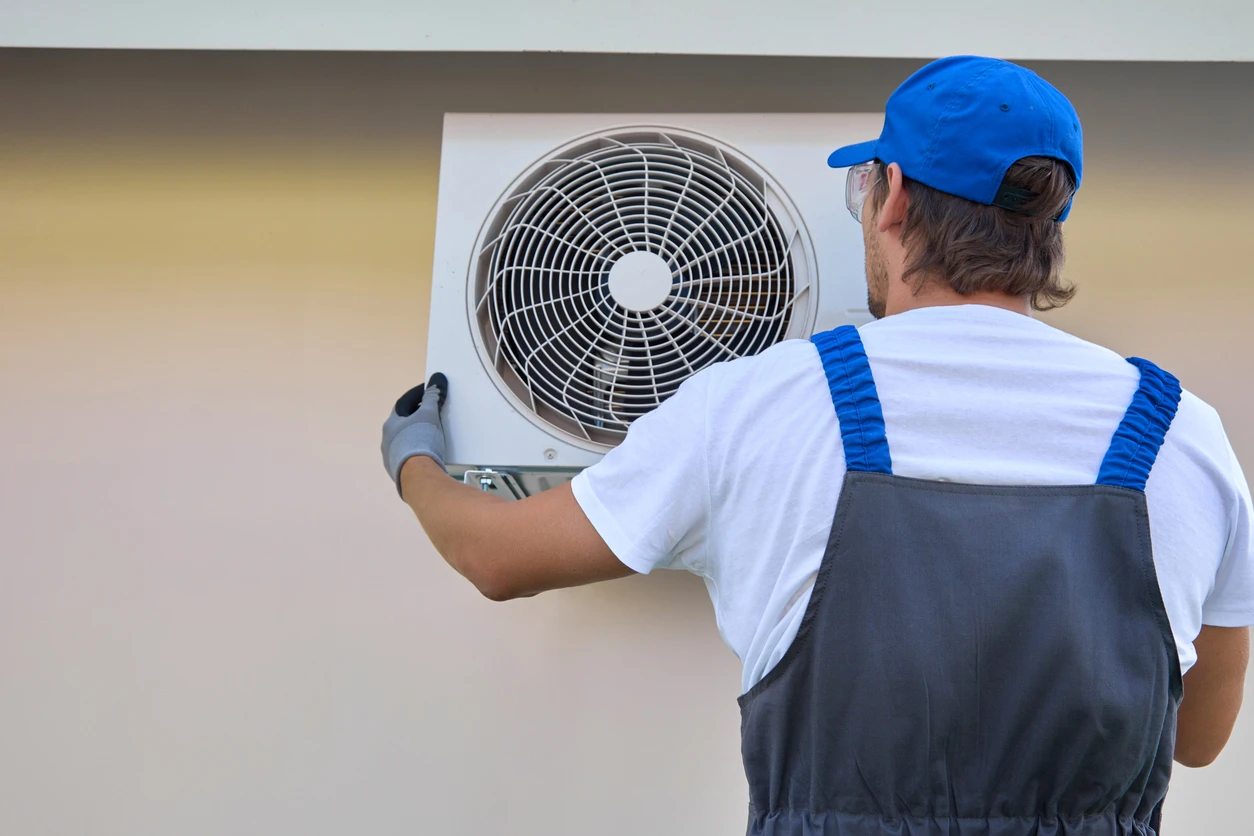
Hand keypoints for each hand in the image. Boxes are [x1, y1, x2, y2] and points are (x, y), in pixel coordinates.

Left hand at [381, 373, 447, 496]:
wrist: (418, 475)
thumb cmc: (421, 440)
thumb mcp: (430, 414)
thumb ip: (433, 398)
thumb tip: (436, 380)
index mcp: (391, 423)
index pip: (404, 403)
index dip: (417, 394)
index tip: (429, 390)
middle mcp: (387, 440)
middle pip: (402, 423)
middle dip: (416, 416)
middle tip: (431, 412)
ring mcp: (391, 458)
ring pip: (403, 441)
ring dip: (415, 435)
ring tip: (430, 434)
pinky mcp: (398, 473)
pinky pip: (408, 457)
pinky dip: (417, 451)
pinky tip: (426, 454)